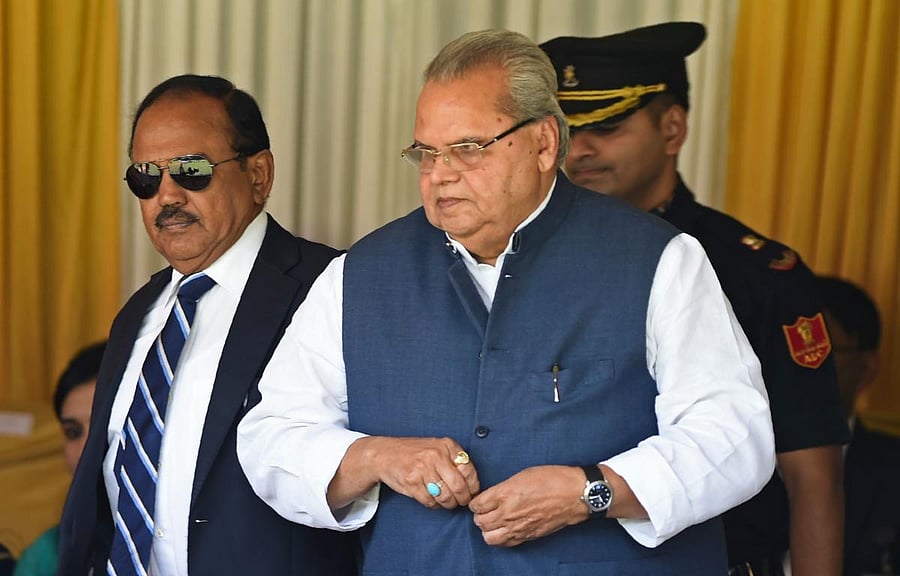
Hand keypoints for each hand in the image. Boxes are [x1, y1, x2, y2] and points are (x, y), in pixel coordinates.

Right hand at [365, 436, 479, 509]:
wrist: (385, 454)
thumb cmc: (415, 453)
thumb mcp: (437, 448)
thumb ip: (454, 461)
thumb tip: (473, 484)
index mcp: (447, 445)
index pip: (469, 471)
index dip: (473, 487)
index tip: (471, 492)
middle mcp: (436, 455)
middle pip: (459, 487)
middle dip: (463, 499)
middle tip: (462, 502)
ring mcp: (423, 469)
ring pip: (445, 497)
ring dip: (448, 504)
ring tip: (447, 501)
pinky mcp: (412, 482)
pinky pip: (430, 501)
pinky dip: (434, 505)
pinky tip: (432, 499)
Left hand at [468, 465, 587, 546]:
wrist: (574, 494)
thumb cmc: (552, 479)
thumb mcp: (522, 474)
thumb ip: (504, 487)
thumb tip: (494, 495)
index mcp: (505, 493)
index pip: (476, 505)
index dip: (475, 502)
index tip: (479, 501)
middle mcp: (508, 512)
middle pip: (479, 522)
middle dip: (479, 516)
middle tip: (484, 511)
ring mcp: (518, 526)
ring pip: (489, 537)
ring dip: (488, 530)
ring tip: (493, 522)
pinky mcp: (528, 536)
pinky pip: (506, 543)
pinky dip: (501, 538)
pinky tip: (505, 530)